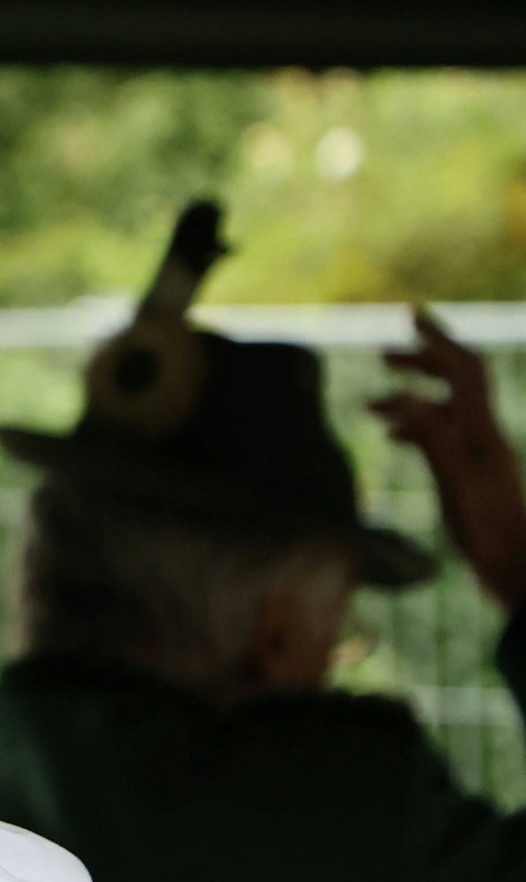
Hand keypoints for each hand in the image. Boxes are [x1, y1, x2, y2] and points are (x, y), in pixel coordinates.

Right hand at [370, 307, 525, 613]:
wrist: (518, 566)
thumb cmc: (488, 531)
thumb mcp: (454, 482)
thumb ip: (431, 437)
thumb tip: (404, 397)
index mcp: (481, 429)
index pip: (463, 367)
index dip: (438, 338)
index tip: (409, 315)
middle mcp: (485, 433)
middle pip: (457, 380)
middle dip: (422, 361)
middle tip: (383, 355)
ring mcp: (481, 451)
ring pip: (445, 408)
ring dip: (411, 399)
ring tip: (371, 406)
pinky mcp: (474, 470)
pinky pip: (444, 433)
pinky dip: (417, 425)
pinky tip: (394, 437)